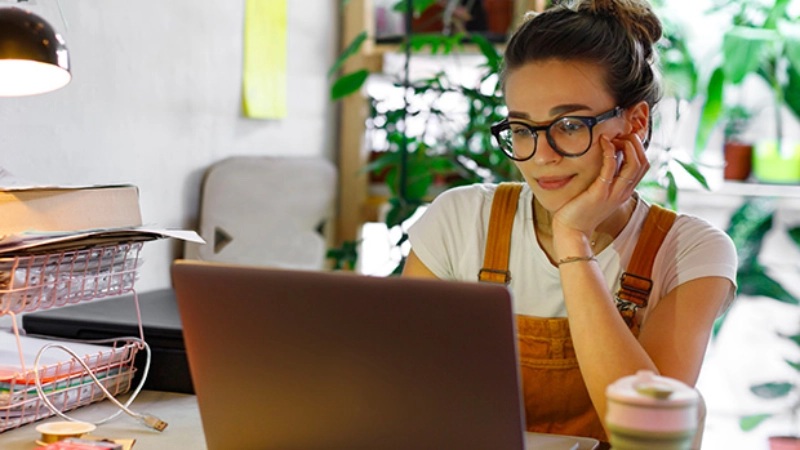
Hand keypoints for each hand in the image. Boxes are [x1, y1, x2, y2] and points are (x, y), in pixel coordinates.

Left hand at [550, 133, 648, 248]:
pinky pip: (611, 168)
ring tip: (614, 137)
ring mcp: (613, 193)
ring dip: (627, 145)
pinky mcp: (600, 192)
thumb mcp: (599, 193)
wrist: (572, 231)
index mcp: (625, 192)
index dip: (638, 148)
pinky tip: (603, 142)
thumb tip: (607, 159)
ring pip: (634, 164)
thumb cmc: (581, 210)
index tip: (623, 139)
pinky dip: (610, 152)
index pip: (643, 166)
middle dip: (636, 144)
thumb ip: (607, 179)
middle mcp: (623, 192)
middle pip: (643, 163)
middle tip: (620, 135)